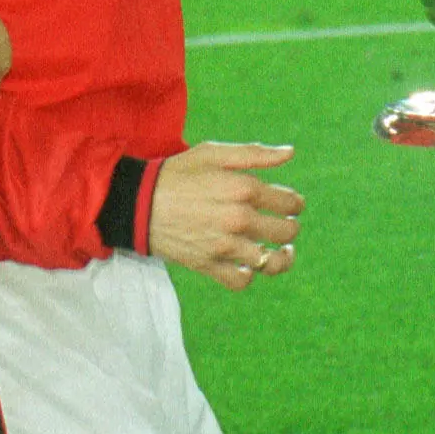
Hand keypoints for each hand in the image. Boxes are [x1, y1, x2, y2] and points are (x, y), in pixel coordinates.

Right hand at [145, 142, 303, 293]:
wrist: (139, 203)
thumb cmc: (179, 173)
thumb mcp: (215, 153)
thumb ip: (255, 154)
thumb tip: (290, 153)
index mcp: (244, 188)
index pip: (290, 203)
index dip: (295, 203)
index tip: (290, 204)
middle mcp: (238, 219)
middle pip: (286, 232)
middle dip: (290, 227)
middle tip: (283, 224)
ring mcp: (224, 245)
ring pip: (270, 262)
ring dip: (282, 258)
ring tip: (283, 252)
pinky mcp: (208, 264)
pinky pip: (240, 281)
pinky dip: (249, 275)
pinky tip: (250, 264)